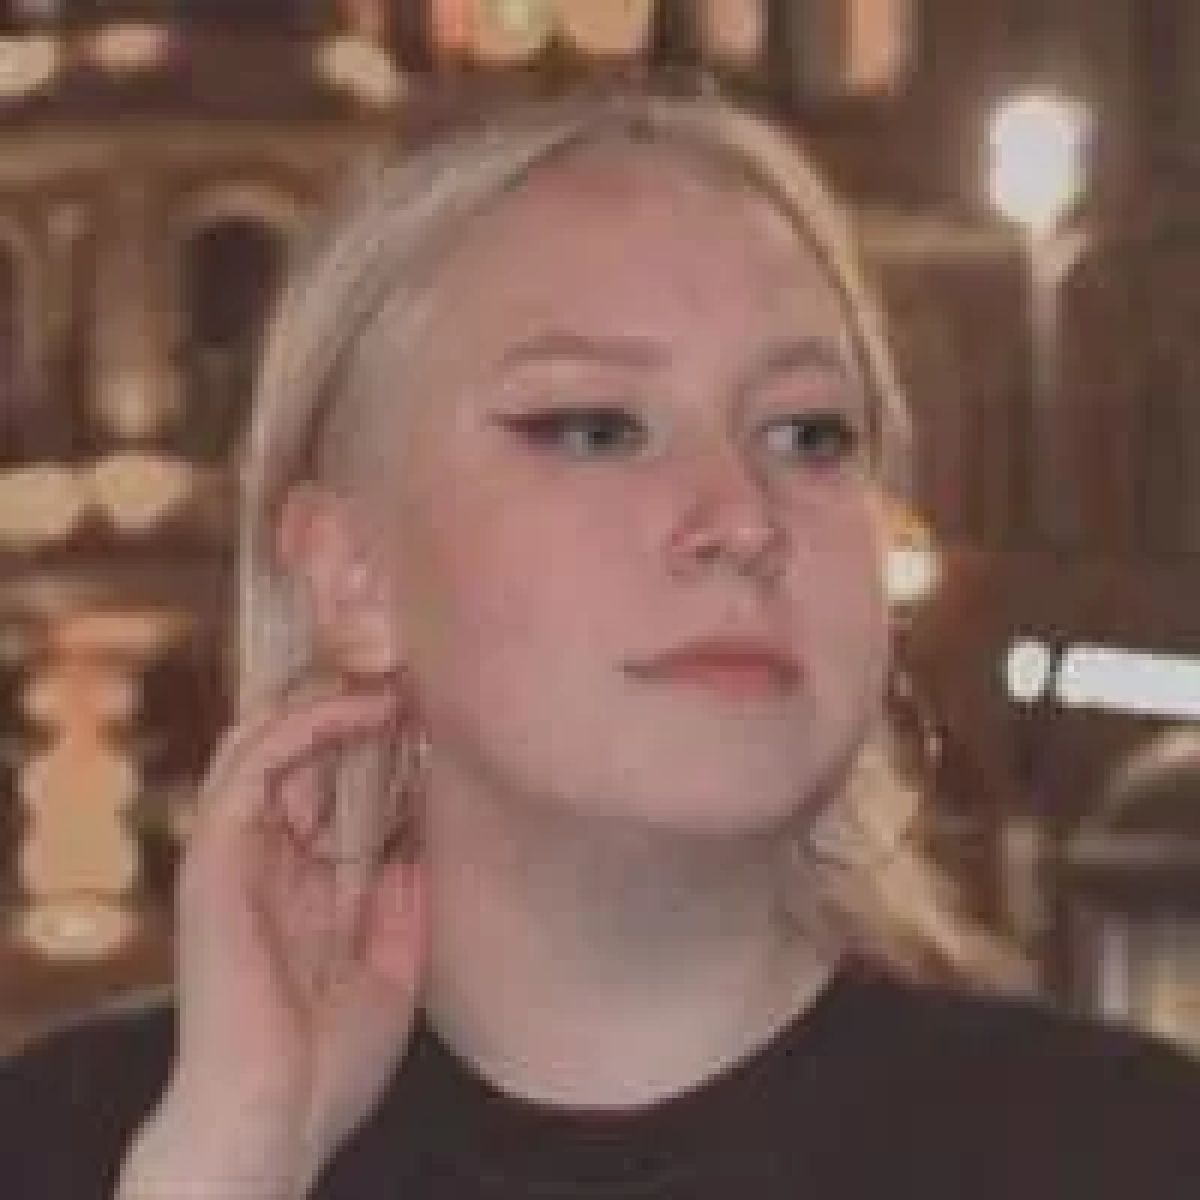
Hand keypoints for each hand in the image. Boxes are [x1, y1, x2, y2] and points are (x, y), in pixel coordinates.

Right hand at [118, 680, 428, 1198]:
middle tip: (405, 679)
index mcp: (301, 889)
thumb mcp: (391, 970)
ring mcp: (236, 856)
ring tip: (387, 681)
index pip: (328, 792)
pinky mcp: (217, 858)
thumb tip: (419, 842)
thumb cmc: (325, 1070)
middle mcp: (266, 862)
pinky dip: (302, 727)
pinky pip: (251, 768)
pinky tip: (359, 710)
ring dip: (324, 704)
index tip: (428, 716)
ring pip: (262, 744)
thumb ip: (401, 904)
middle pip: (292, 757)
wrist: (272, 1124)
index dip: (371, 747)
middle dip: (343, 710)